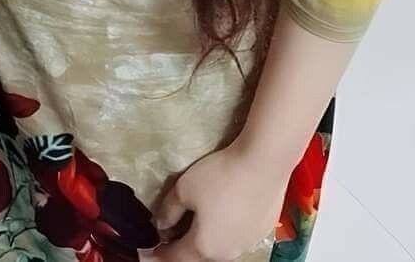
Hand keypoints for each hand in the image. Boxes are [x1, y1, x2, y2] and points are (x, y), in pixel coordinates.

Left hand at [153, 143, 287, 260]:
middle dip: (184, 245)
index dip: (158, 254)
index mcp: (203, 247)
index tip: (148, 251)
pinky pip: (239, 233)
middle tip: (172, 233)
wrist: (265, 162)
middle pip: (199, 253)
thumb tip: (161, 224)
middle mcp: (227, 253)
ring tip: (200, 220)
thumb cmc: (221, 176)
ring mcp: (248, 243)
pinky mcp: (263, 229)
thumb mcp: (183, 189)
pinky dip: (228, 227)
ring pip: (221, 245)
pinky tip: (227, 209)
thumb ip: (168, 210)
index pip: (174, 258)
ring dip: (208, 236)